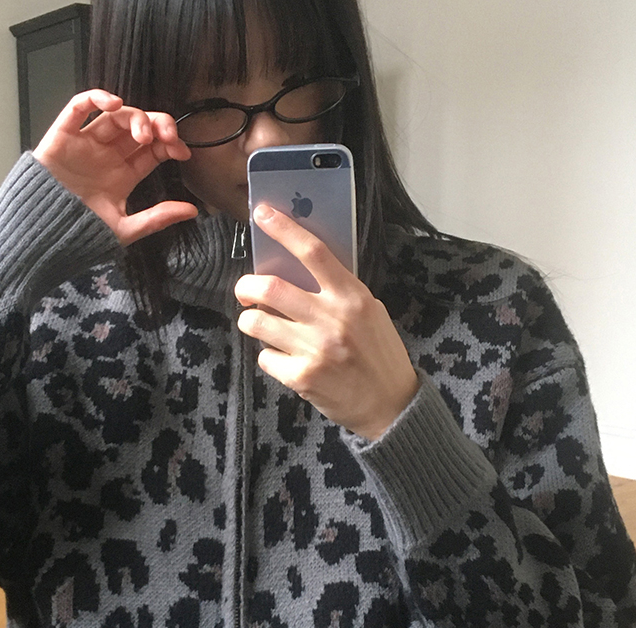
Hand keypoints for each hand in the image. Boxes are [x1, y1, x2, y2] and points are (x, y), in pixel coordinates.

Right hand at [33, 89, 198, 245]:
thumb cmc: (80, 233)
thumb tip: (192, 211)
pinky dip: (96, 98)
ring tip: (143, 134)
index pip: (152, 150)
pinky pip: (78, 107)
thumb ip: (157, 218)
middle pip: (137, 128)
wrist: (43, 234)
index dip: (169, 145)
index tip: (182, 151)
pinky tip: (113, 103)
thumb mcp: (125, 229)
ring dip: (134, 117)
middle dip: (157, 126)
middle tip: (168, 136)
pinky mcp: (63, 135)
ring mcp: (86, 144)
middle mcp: (106, 156)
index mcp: (123, 175)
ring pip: (114, 116)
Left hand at [234, 205, 419, 440]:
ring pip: (257, 322)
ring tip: (259, 325)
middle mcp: (332, 318)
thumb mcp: (370, 314)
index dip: (284, 229)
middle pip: (271, 286)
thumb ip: (339, 292)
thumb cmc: (379, 356)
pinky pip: (265, 357)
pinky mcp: (302, 377)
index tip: (262, 214)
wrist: (390, 405)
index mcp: (352, 296)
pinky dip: (269, 356)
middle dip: (247, 285)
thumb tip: (298, 270)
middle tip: (245, 290)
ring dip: (251, 320)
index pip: (314, 252)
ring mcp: (315, 349)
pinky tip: (284, 360)